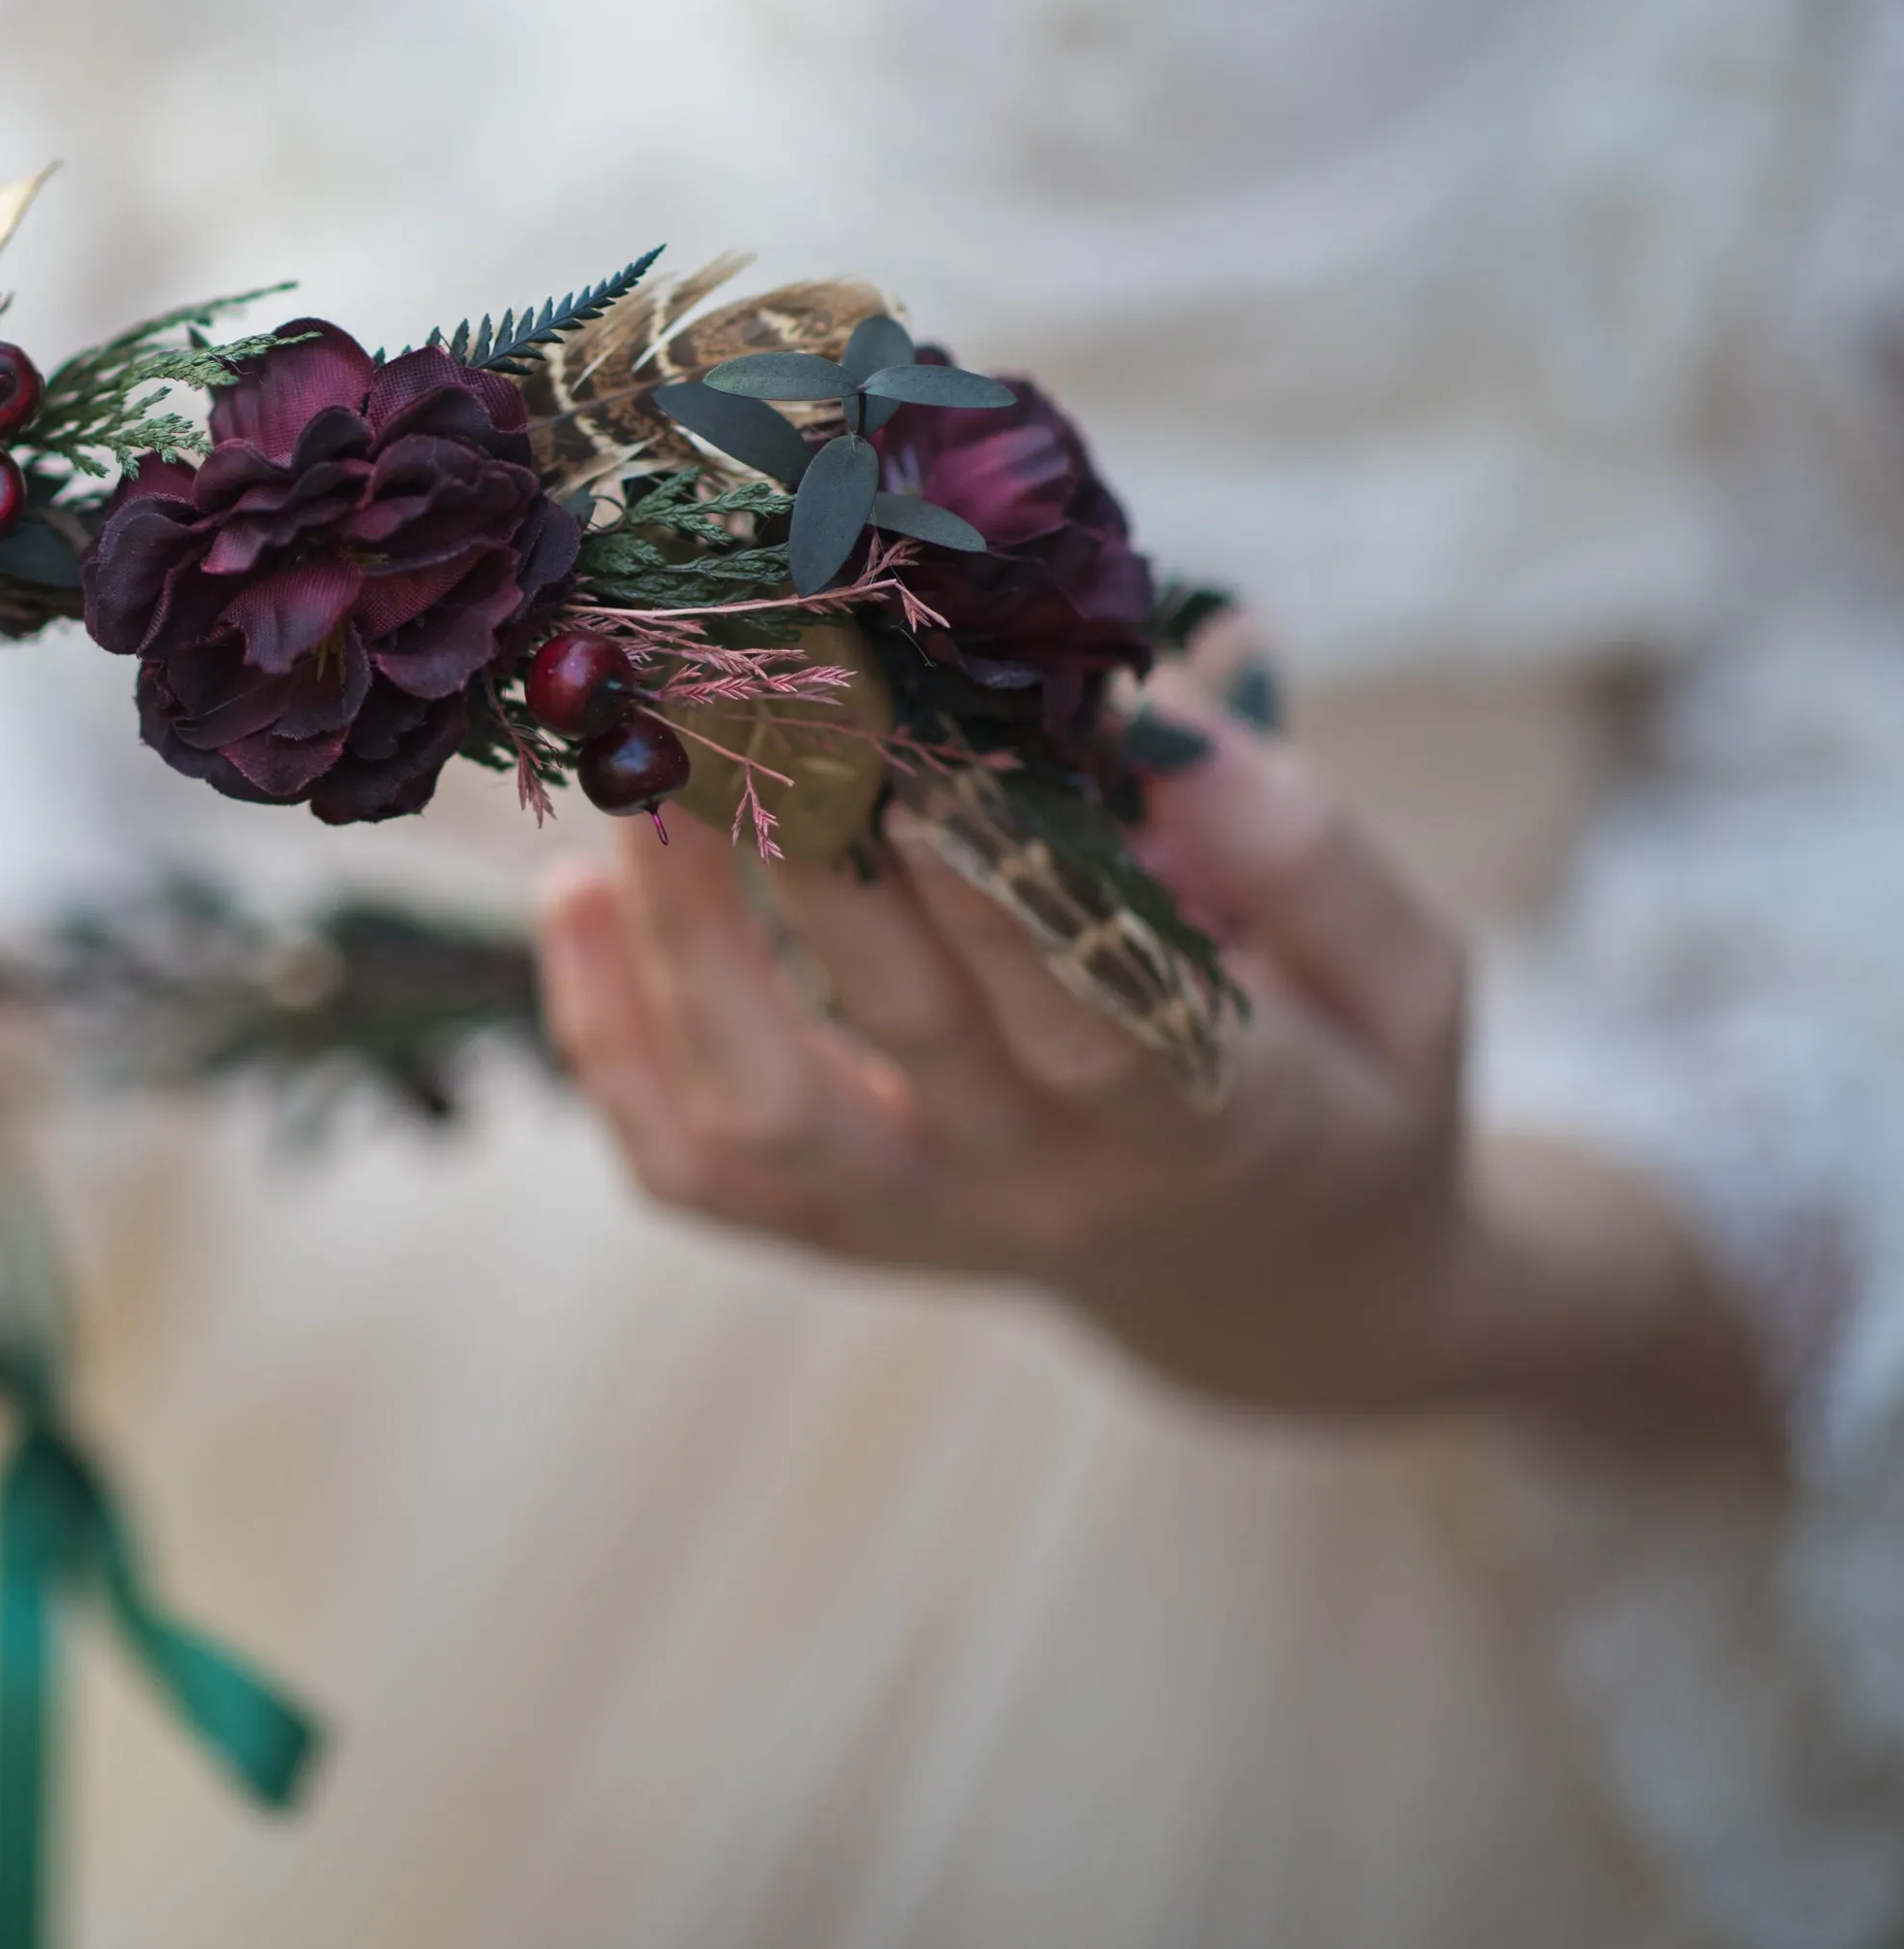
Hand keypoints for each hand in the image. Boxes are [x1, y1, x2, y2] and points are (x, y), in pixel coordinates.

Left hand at [537, 694, 1769, 1437]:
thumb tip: (1155, 712)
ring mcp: (919, 1228)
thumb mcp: (1405, 981)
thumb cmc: (1344, 1085)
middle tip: (739, 693)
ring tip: (634, 783)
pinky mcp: (832, 1234)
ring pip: (760, 1117)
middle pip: (897, 1038)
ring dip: (676, 947)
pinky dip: (608, 1041)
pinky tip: (572, 894)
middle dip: (809, 858)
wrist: (1276, 1284)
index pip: (1087, 1025)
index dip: (995, 902)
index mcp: (1207, 1126)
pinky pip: (689, 1169)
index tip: (916, 756)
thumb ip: (1303, 850)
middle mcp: (1041, 1193)